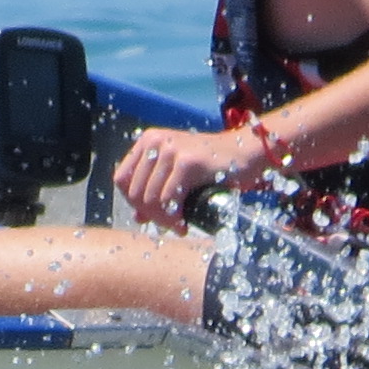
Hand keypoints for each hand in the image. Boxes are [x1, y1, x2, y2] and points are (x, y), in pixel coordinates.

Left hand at [114, 121, 267, 229]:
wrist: (247, 152)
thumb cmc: (213, 165)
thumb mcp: (179, 173)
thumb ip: (156, 189)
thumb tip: (138, 217)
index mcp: (148, 141)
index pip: (122, 179)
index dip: (133, 203)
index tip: (151, 217)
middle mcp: (155, 142)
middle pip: (134, 191)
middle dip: (150, 215)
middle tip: (169, 226)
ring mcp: (170, 149)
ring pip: (150, 198)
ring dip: (163, 220)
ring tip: (178, 227)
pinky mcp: (187, 162)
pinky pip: (169, 199)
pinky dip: (174, 218)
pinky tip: (184, 224)